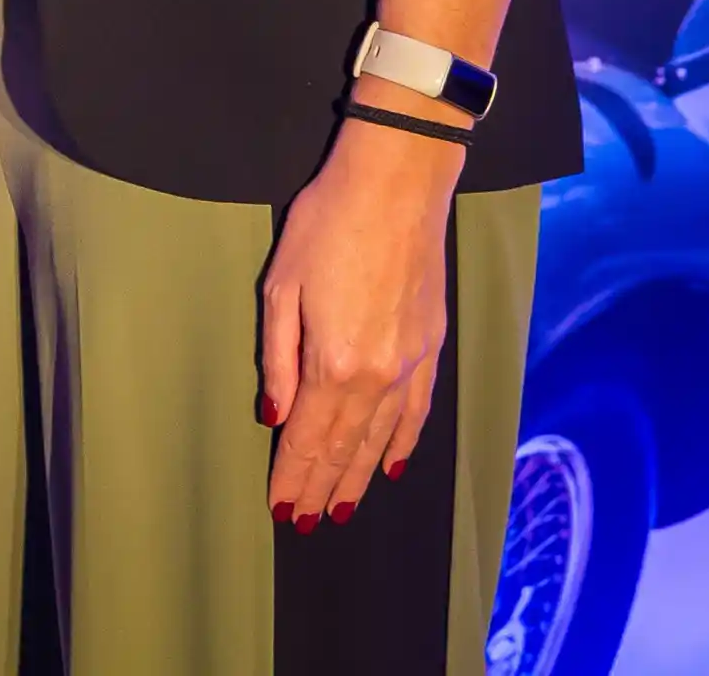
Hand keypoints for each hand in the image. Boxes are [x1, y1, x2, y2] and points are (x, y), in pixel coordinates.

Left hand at [258, 106, 464, 528]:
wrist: (397, 186)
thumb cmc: (327, 224)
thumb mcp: (281, 287)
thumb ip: (279, 359)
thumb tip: (276, 415)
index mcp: (336, 363)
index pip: (309, 436)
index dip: (293, 475)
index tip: (282, 509)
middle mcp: (380, 376)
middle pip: (346, 446)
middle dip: (323, 486)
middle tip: (306, 522)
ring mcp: (413, 365)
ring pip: (383, 438)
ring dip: (361, 476)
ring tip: (342, 508)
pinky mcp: (432, 348)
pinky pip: (417, 412)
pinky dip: (403, 444)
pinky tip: (392, 466)